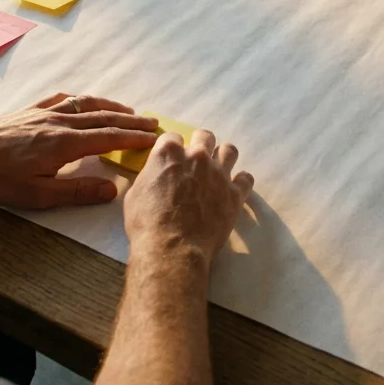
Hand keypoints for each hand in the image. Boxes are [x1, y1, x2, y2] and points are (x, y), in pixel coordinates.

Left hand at [0, 92, 157, 209]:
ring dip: (111, 106)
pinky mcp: (29, 110)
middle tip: (153, 123)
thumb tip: (111, 190)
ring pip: (86, 104)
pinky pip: (63, 99)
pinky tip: (85, 102)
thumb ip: (77, 192)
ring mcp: (43, 112)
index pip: (109, 138)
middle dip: (131, 120)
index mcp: (64, 143)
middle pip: (103, 117)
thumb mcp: (38, 195)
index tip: (154, 138)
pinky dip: (82, 99)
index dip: (134, 138)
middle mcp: (58, 122)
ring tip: (129, 110)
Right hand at [124, 129, 253, 265]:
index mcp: (169, 152)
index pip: (173, 136)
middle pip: (205, 136)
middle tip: (196, 162)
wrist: (172, 248)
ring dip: (223, 157)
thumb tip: (158, 175)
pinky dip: (241, 182)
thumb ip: (151, 176)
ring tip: (218, 170)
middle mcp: (197, 156)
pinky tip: (234, 189)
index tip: (172, 160)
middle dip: (200, 145)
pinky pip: (246, 178)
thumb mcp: (136, 193)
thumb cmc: (146, 223)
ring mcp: (219, 173)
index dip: (172, 148)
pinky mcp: (235, 193)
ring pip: (229, 150)